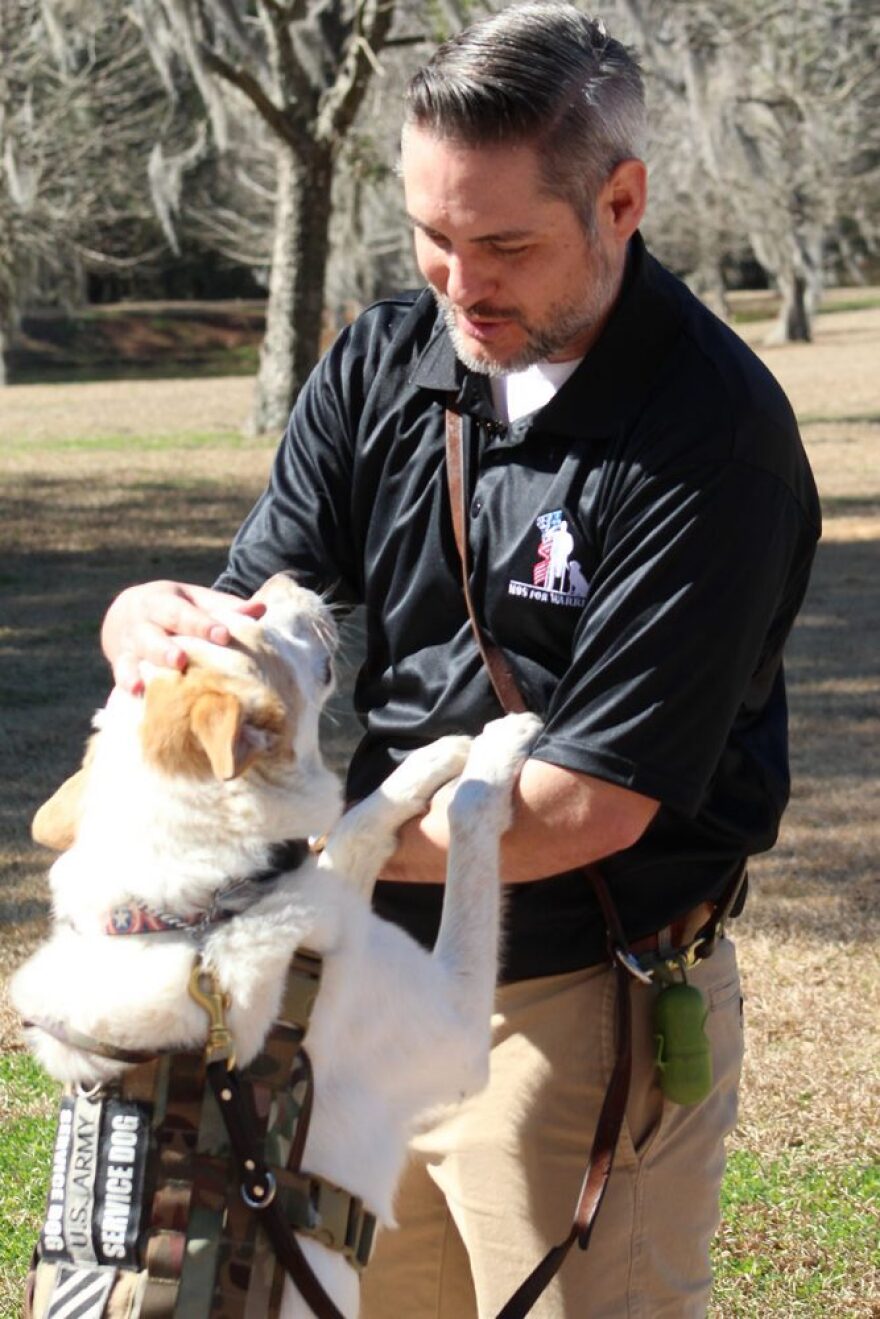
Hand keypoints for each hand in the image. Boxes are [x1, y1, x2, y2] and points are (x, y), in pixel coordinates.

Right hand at [101, 580, 265, 694]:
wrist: (126, 612)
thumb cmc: (177, 609)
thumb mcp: (197, 602)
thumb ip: (226, 608)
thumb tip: (260, 609)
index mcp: (164, 600)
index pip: (184, 612)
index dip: (202, 624)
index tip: (223, 636)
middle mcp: (143, 620)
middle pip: (153, 633)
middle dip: (166, 648)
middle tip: (181, 661)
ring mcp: (129, 641)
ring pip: (135, 654)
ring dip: (143, 668)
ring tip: (148, 684)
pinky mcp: (120, 661)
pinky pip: (121, 671)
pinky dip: (126, 682)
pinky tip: (135, 693)